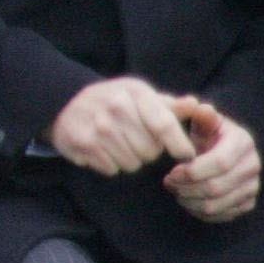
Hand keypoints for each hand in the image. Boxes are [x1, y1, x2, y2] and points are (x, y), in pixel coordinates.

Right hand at [48, 78, 196, 176]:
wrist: (65, 103)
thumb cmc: (113, 101)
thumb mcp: (141, 96)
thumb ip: (171, 106)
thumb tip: (198, 106)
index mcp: (136, 93)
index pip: (165, 125)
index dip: (179, 145)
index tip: (186, 156)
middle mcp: (116, 108)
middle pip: (151, 151)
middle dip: (148, 151)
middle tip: (135, 140)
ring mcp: (98, 127)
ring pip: (132, 163)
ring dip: (129, 159)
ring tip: (118, 144)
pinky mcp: (84, 144)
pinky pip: (112, 169)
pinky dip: (110, 164)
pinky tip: (102, 150)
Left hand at [163, 100, 261, 222]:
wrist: (218, 149)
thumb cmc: (205, 133)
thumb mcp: (201, 121)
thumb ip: (200, 116)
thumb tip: (201, 108)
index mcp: (243, 142)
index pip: (220, 163)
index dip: (192, 172)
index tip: (171, 173)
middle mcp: (253, 165)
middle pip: (217, 187)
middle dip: (186, 188)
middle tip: (169, 183)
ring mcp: (252, 186)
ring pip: (217, 204)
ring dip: (190, 201)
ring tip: (176, 190)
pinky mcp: (247, 202)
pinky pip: (223, 215)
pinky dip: (200, 211)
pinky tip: (188, 200)